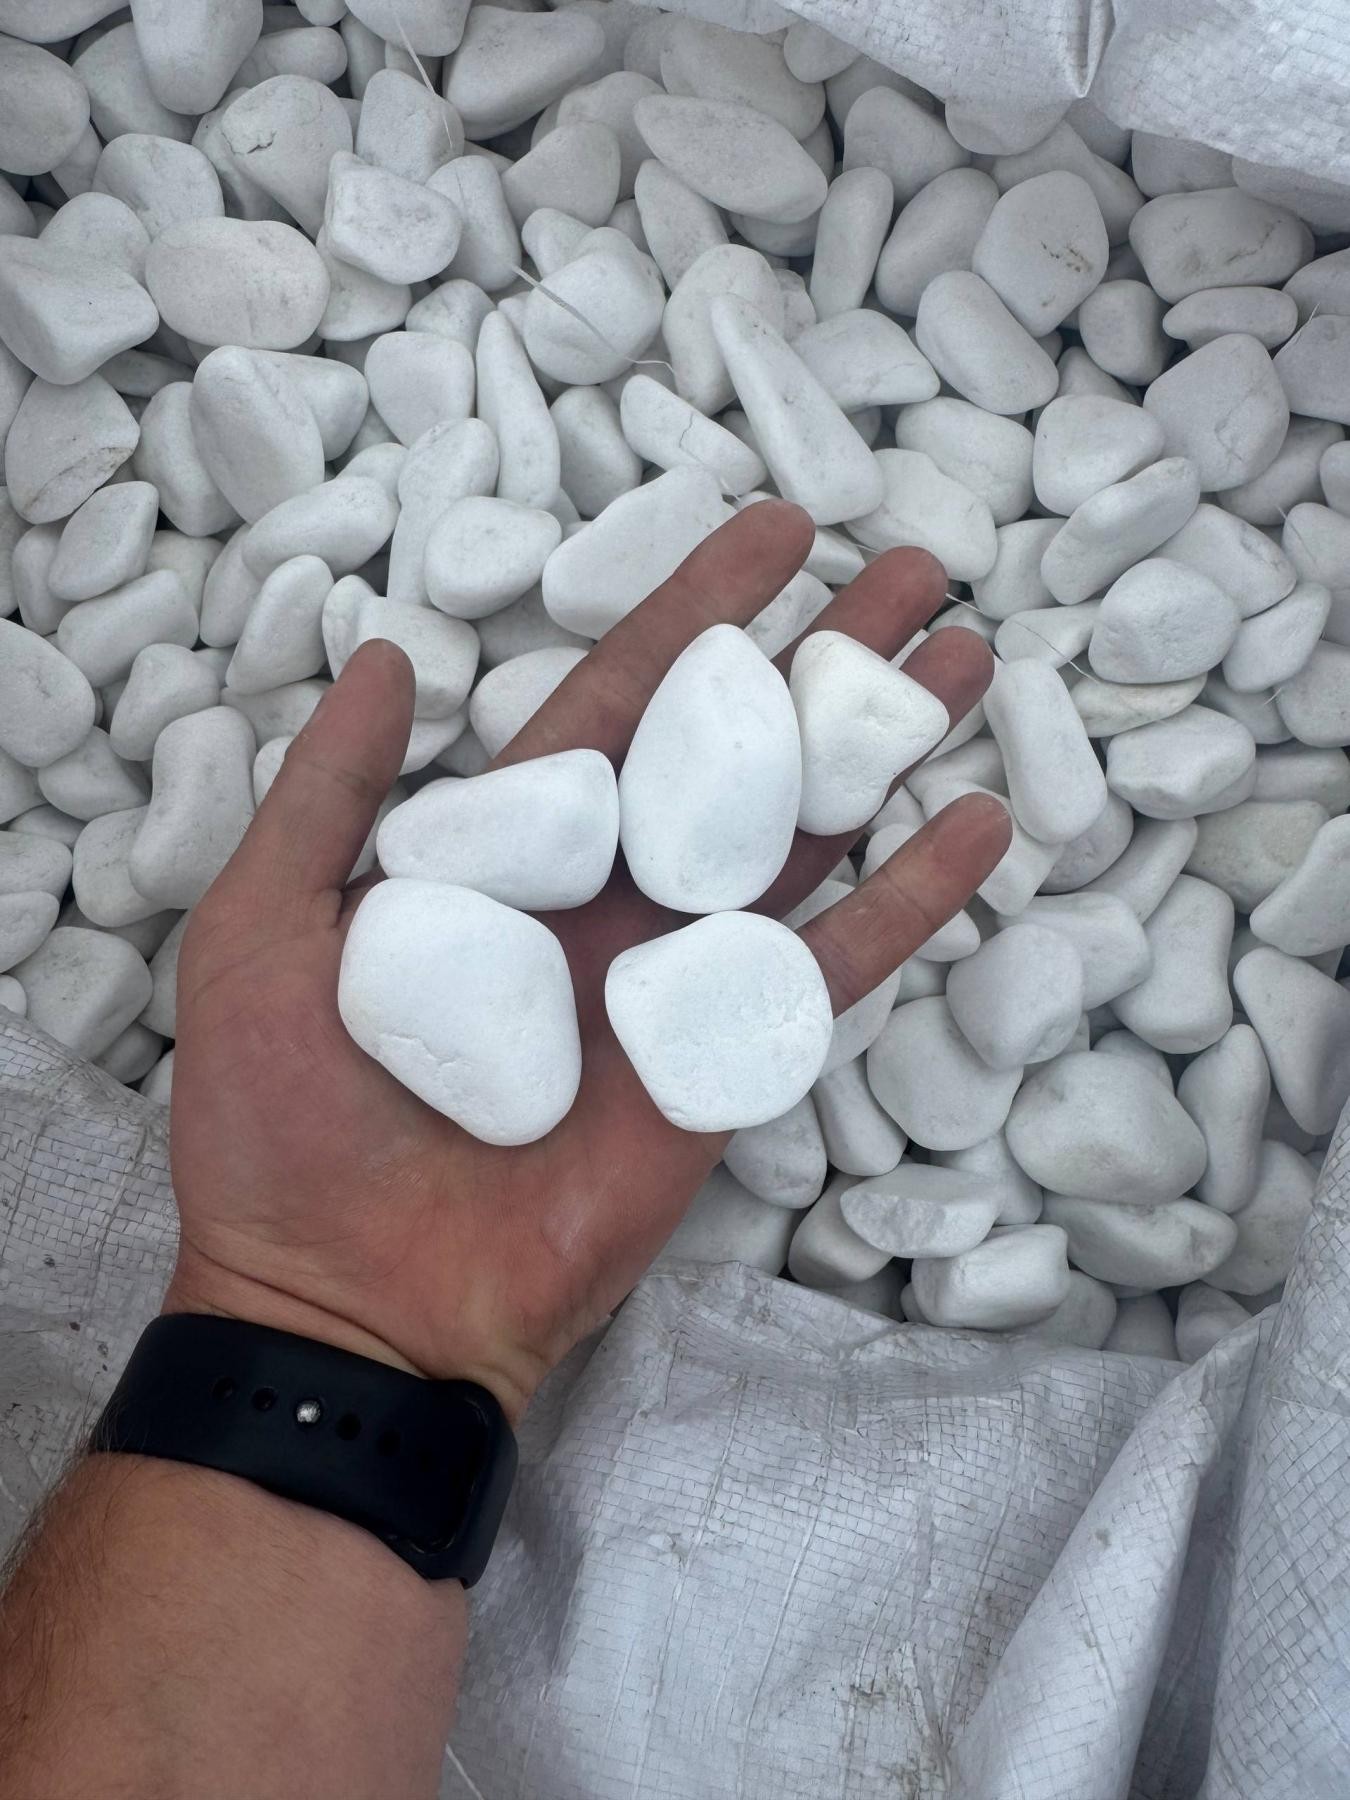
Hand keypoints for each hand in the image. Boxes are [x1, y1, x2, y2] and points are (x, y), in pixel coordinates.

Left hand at [165, 501, 1008, 1420]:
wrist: (350, 1301)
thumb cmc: (284, 1122)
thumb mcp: (266, 929)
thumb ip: (328, 794)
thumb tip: (386, 655)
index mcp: (507, 857)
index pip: (618, 700)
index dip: (698, 613)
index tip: (778, 532)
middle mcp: (606, 902)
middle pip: (735, 751)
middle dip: (821, 659)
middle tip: (912, 574)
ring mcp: (673, 982)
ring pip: (802, 840)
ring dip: (883, 750)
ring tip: (966, 660)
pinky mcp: (724, 1066)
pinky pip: (831, 971)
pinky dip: (909, 901)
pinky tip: (979, 824)